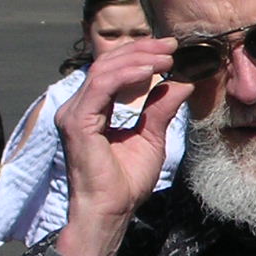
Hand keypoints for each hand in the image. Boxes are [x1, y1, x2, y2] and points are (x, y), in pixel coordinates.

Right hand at [53, 38, 191, 255]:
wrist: (111, 210)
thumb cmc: (126, 181)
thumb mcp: (152, 136)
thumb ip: (161, 109)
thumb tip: (181, 83)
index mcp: (93, 109)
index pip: (113, 70)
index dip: (141, 55)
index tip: (170, 49)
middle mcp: (78, 107)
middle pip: (108, 64)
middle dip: (141, 51)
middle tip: (171, 45)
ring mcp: (74, 113)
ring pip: (104, 70)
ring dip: (138, 60)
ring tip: (166, 57)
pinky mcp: (78, 122)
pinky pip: (101, 88)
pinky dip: (126, 76)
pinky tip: (149, 72)